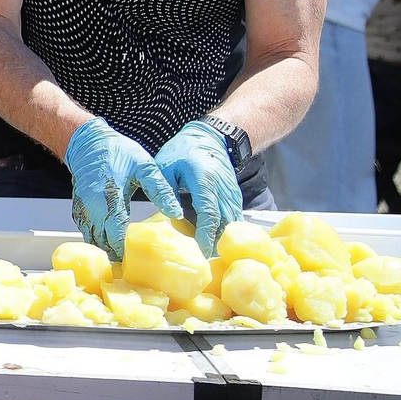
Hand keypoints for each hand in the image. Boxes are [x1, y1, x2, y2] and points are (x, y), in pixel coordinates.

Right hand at [64, 117, 180, 258]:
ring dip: (106, 248)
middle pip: (103, 242)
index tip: (137, 262)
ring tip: (124, 257)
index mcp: (109, 198)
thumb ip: (160, 190)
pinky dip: (97, 239)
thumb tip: (176, 212)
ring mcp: (82, 209)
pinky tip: (110, 242)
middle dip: (117, 255)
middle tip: (134, 264)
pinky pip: (86, 231)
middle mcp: (92, 207)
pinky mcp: (78, 208)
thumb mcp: (144, 166)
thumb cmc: (116, 151)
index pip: (115, 235)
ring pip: (92, 239)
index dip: (125, 252)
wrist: (87, 142)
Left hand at [155, 121, 242, 255]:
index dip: (206, 235)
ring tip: (209, 256)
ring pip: (232, 224)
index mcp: (205, 182)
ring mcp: (232, 194)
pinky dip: (226, 231)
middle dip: (216, 244)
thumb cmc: (184, 150)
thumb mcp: (166, 166)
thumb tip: (170, 215)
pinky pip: (233, 219)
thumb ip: (166, 190)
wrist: (211, 138)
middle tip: (203, 261)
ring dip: (222, 239)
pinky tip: (215, 243)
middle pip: (225, 224)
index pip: (210, 214)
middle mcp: (223, 190)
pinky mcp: (235, 197)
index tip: (200, 251)